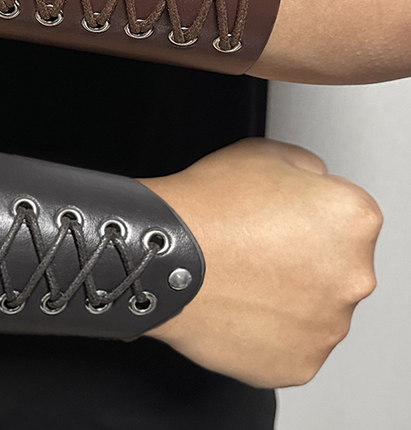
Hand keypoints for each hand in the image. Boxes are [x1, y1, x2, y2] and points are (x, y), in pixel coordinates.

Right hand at [141, 138, 381, 387]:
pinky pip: (288, 344)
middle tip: (254, 244)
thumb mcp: (262, 152)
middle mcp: (353, 275)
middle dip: (301, 256)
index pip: (344, 217)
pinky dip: (266, 329)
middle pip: (334, 265)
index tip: (276, 214)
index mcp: (352, 219)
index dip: (303, 211)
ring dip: (285, 295)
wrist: (160, 254)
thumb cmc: (204, 207)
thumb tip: (310, 184)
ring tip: (239, 276)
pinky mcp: (298, 363)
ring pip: (314, 308)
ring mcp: (327, 325)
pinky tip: (237, 303)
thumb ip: (306, 169)